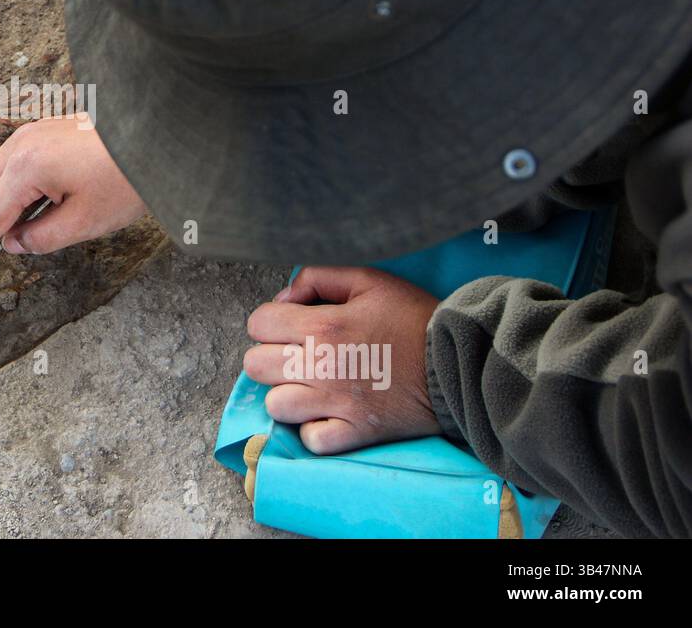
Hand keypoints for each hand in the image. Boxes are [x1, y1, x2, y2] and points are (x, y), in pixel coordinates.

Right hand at [0, 116, 145, 278]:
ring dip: (4, 199)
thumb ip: (41, 238)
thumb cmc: (126, 177)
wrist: (157, 136)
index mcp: (26, 168)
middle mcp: (21, 145)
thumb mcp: (85, 222)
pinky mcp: (47, 129)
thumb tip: (14, 242)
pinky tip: (53, 196)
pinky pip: (16, 159)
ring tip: (44, 217)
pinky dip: (19, 183)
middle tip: (12, 240)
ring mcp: (33, 132)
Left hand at [243, 266, 441, 453]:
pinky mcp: (355, 432)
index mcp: (322, 327)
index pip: (258, 323)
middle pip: (256, 366)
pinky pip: (310, 440)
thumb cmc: (414, 318)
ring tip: (310, 386)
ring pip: (275, 405)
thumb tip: (282, 297)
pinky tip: (328, 414)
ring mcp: (336, 404)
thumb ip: (317, 278)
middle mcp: (321, 367)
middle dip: (271, 357)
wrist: (461, 361)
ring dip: (287, 395)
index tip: (289, 326)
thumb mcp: (368, 280)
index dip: (270, 322)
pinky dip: (314, 430)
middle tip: (297, 355)